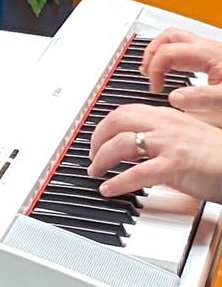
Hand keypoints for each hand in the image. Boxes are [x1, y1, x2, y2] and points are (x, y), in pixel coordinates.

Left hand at [87, 104, 221, 202]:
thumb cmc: (218, 155)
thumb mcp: (186, 135)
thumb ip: (162, 135)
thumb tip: (137, 144)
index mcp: (167, 116)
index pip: (125, 112)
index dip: (105, 125)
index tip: (97, 138)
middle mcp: (165, 125)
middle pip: (116, 122)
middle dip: (96, 139)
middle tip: (91, 155)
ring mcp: (169, 144)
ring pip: (121, 144)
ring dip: (101, 159)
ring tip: (95, 171)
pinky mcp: (175, 164)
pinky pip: (137, 173)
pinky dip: (118, 182)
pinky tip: (109, 189)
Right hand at [141, 28, 221, 93]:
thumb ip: (201, 98)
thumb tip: (174, 97)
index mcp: (207, 53)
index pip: (167, 52)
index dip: (154, 69)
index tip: (156, 88)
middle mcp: (207, 47)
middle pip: (168, 36)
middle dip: (151, 53)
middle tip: (147, 72)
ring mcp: (211, 49)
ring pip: (176, 39)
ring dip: (160, 53)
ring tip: (154, 70)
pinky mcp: (214, 55)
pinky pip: (186, 49)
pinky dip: (172, 57)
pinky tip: (173, 71)